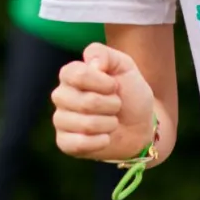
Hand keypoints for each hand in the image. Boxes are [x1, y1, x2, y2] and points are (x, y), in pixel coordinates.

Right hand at [51, 43, 155, 161]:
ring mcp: (61, 120)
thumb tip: (92, 64)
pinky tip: (105, 137)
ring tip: (112, 120)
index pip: (76, 74)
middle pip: (83, 102)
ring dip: (109, 123)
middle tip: (116, 104)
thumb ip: (106, 55)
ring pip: (85, 124)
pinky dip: (101, 141)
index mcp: (72, 74)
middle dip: (110, 105)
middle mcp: (61, 95)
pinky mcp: (64, 142)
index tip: (114, 85)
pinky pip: (78, 144)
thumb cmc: (130, 93)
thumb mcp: (125, 66)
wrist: (139, 125)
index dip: (101, 82)